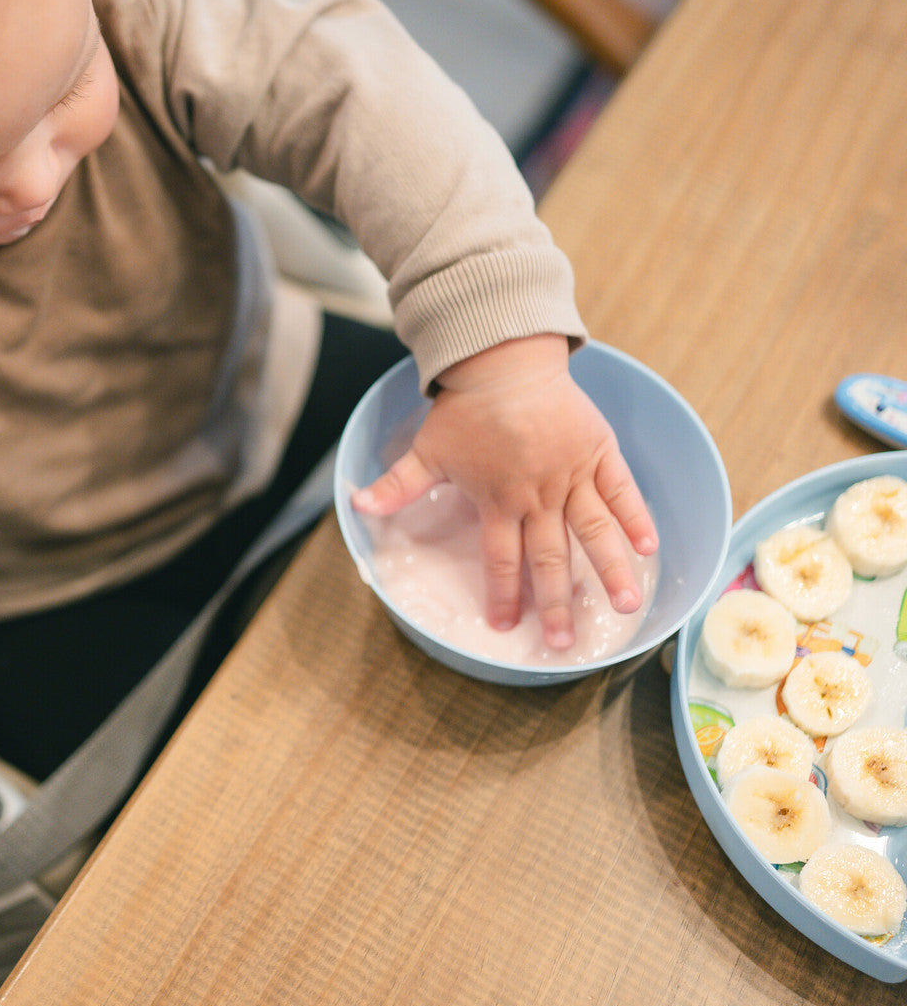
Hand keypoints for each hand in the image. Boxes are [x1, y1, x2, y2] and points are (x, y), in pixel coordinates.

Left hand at [351, 334, 657, 647]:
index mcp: (497, 501)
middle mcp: (537, 495)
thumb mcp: (425, 451)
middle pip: (549, 559)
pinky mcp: (597, 451)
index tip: (506, 626)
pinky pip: (621, 489)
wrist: (502, 360)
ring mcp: (571, 474)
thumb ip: (396, 486)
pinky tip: (650, 547)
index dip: (502, 595)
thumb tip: (356, 507)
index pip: (500, 559)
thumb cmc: (462, 409)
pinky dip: (636, 516)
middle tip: (567, 645)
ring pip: (594, 531)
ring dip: (610, 570)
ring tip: (627, 606)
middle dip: (557, 605)